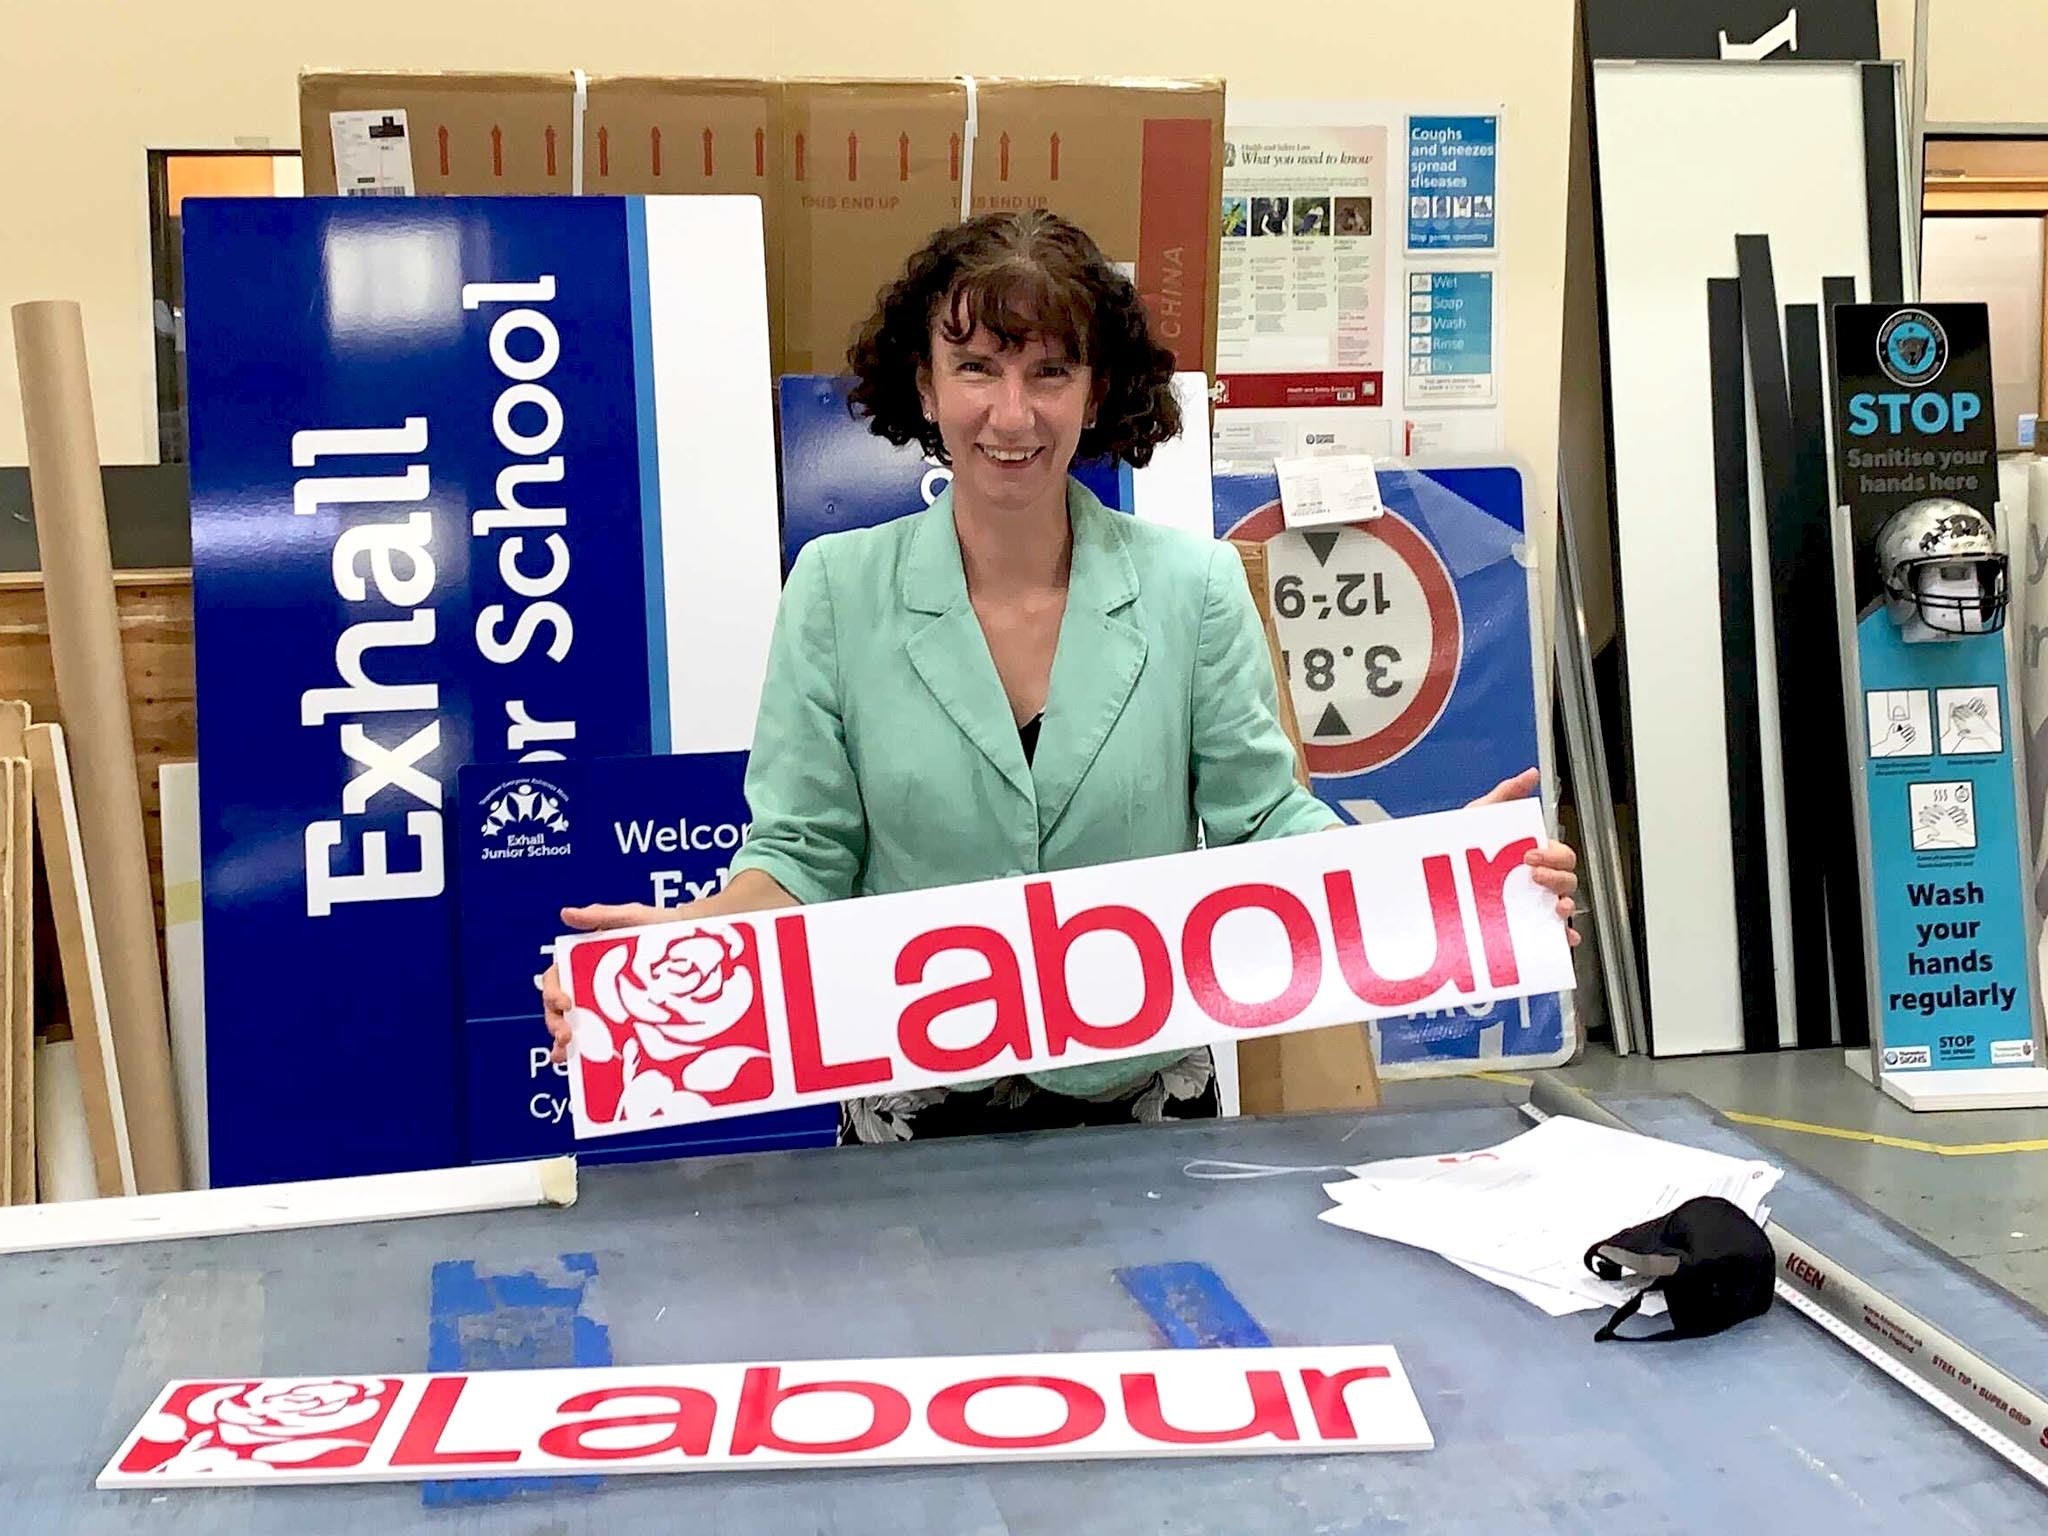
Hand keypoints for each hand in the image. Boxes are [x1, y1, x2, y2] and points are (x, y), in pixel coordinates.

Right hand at [539, 903, 668, 1064]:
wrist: (696, 946)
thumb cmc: (659, 927)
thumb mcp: (631, 916)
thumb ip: (600, 914)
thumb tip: (565, 913)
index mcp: (582, 963)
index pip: (555, 980)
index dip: (552, 993)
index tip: (564, 1002)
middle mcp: (588, 988)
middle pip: (558, 1010)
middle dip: (554, 1024)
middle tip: (564, 1035)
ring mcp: (604, 1008)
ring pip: (574, 1030)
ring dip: (562, 1044)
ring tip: (565, 1055)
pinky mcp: (623, 1024)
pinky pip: (602, 1042)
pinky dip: (589, 1055)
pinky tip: (586, 1066)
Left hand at [1467, 767, 1580, 947]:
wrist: (1434, 872)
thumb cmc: (1461, 843)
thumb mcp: (1482, 813)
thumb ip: (1507, 792)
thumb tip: (1531, 774)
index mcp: (1534, 854)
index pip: (1561, 854)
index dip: (1553, 856)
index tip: (1530, 855)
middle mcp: (1539, 879)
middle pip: (1567, 879)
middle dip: (1557, 877)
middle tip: (1532, 876)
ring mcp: (1534, 903)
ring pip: (1564, 905)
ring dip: (1564, 905)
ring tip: (1552, 906)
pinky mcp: (1527, 925)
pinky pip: (1552, 933)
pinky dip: (1563, 935)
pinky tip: (1561, 935)